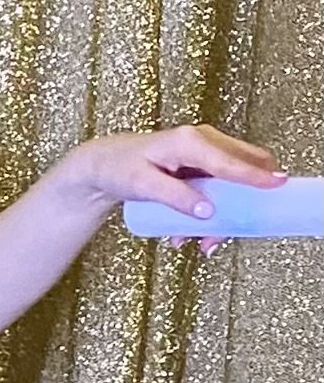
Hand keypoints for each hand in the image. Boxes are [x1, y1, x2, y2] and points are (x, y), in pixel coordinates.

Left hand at [71, 122, 280, 251]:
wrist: (105, 164)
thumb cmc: (121, 170)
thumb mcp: (143, 187)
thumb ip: (176, 198)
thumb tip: (207, 212)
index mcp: (190, 142)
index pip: (229, 161)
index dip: (255, 175)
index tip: (278, 183)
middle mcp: (203, 140)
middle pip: (242, 167)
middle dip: (242, 203)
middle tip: (222, 237)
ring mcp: (205, 150)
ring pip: (233, 180)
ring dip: (224, 213)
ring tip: (198, 242)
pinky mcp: (203, 163)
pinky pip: (222, 185)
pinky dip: (214, 209)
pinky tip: (189, 232)